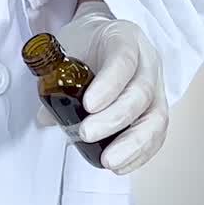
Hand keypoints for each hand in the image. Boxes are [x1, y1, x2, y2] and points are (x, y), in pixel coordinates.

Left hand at [48, 0, 167, 174]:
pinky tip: (120, 166)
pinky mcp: (157, 111)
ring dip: (132, 144)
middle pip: (141, 93)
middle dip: (114, 119)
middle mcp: (147, 62)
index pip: (123, 59)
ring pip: (156, 118)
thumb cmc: (87, 45)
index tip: (87, 105)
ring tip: (108, 161)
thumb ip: (55, 80)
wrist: (103, 41)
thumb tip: (46, 117)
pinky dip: (139, 155)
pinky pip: (156, 136)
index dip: (108, 84)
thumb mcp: (67, 50)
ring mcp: (157, 88)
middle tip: (86, 134)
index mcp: (124, 38)